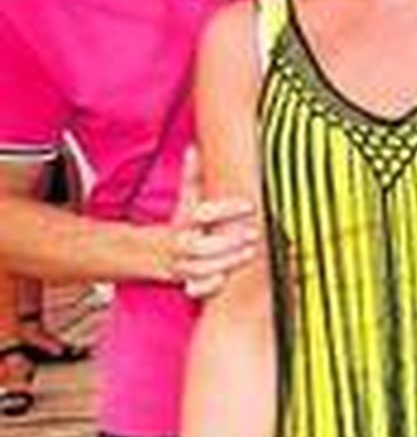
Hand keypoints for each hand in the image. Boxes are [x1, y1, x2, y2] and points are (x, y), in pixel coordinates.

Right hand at [162, 147, 258, 296]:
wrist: (141, 255)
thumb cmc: (175, 225)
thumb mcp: (184, 201)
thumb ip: (192, 178)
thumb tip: (194, 148)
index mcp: (180, 223)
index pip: (202, 214)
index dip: (226, 210)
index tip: (250, 205)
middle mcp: (178, 246)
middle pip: (200, 246)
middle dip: (229, 240)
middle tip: (255, 230)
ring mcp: (180, 266)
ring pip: (201, 268)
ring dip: (228, 261)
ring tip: (252, 249)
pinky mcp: (184, 282)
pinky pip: (197, 289)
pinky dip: (211, 286)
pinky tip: (227, 277)